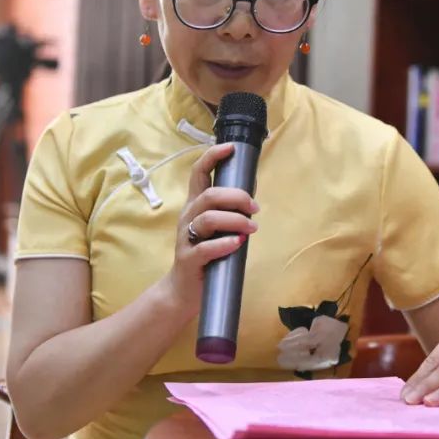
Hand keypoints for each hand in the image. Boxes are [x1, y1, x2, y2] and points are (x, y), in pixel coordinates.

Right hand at [157, 142, 259, 319]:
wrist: (183, 290)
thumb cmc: (205, 254)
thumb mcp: (216, 228)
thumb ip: (229, 211)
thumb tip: (253, 193)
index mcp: (195, 205)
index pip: (199, 173)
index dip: (212, 157)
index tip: (231, 148)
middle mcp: (188, 217)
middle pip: (210, 195)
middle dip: (237, 197)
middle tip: (255, 208)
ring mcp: (185, 238)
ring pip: (208, 218)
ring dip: (235, 220)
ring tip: (251, 228)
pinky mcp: (188, 259)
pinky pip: (205, 247)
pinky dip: (224, 243)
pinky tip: (237, 243)